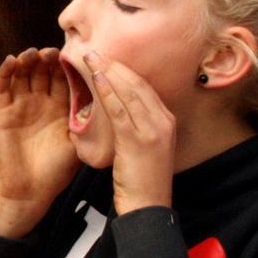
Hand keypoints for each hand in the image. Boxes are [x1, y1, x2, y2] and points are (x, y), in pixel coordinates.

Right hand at [0, 48, 80, 237]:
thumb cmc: (56, 170)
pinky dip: (5, 72)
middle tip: (54, 51)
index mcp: (59, 107)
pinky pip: (2, 87)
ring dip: (27, 61)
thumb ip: (86, 122)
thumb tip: (109, 102)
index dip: (67, 65)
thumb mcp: (77, 143)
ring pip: (23, 74)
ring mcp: (20, 105)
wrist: (29, 191)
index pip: (63, 78)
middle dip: (47, 59)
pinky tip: (12, 60)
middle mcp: (40, 102)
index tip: (76, 53)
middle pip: (42, 72)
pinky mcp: (2, 111)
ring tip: (34, 53)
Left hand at [83, 51, 175, 213]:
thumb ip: (138, 124)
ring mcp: (153, 130)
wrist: (147, 206)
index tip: (106, 58)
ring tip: (91, 58)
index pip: (144, 86)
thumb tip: (118, 104)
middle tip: (94, 51)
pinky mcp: (138, 140)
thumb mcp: (146, 146)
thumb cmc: (142, 178)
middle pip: (137, 83)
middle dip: (115, 64)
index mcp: (166, 120)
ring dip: (108, 72)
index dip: (123, 70)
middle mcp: (163, 121)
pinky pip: (120, 109)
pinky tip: (97, 79)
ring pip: (129, 91)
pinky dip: (108, 92)